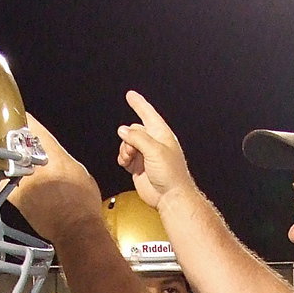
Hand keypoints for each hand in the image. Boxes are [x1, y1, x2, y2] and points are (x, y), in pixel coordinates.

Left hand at [8, 112, 102, 241]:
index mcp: (51, 152)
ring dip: (15, 165)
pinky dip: (12, 183)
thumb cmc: (82, 204)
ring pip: (10, 162)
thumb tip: (52, 153)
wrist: (74, 229)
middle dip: (19, 144)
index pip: (29, 124)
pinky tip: (26, 189)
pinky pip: (7, 182)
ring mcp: (20, 179)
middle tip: (25, 149)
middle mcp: (33, 163)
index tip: (22, 117)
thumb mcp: (79, 171)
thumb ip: (61, 157)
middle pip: (16, 143)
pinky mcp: (12, 196)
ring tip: (28, 173)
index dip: (25, 119)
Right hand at [116, 91, 197, 209]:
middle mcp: (154, 143)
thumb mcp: (154, 150)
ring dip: (124, 150)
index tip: (130, 95)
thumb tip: (123, 130)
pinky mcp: (138, 167)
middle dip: (128, 138)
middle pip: (133, 130)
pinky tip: (125, 164)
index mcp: (162, 135)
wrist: (170, 197)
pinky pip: (125, 157)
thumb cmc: (170, 175)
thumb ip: (137, 137)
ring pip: (127, 143)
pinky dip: (122, 159)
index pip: (148, 113)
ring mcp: (145, 155)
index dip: (139, 104)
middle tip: (132, 150)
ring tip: (129, 160)